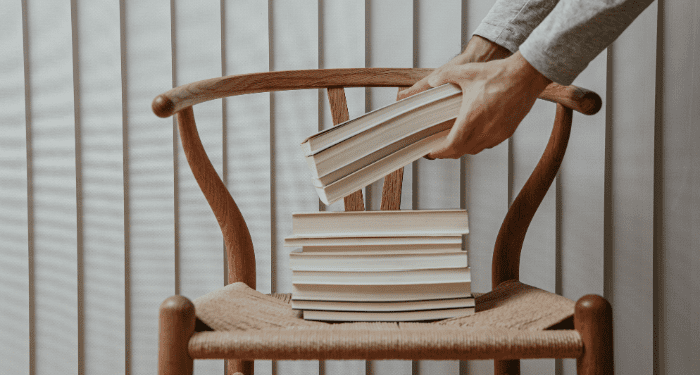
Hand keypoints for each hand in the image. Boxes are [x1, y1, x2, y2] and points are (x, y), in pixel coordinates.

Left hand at [397, 36, 550, 158]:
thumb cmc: (500, 74)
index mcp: (471, 119)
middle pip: (461, 152)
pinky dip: (477, 143)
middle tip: (438, 149)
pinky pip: (488, 144)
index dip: (439, 152)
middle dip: (447, 153)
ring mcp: (497, 133)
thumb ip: (444, 76)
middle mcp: (485, 131)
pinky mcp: (507, 132)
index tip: (431, 152)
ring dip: (462, 149)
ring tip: (453, 143)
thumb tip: (432, 82)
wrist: (526, 76)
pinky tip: (474, 134)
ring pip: (475, 150)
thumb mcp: (466, 71)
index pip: (451, 146)